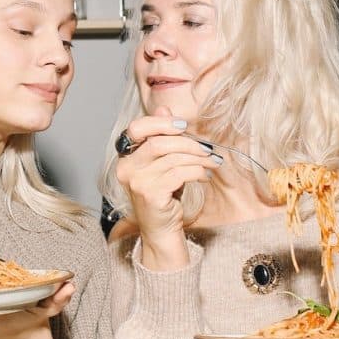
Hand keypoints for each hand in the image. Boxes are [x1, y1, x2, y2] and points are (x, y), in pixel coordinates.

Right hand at [115, 107, 220, 268]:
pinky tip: (205, 177)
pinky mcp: (150, 194)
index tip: (184, 125)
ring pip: (173, 158)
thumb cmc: (163, 194)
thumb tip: (165, 108)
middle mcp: (126, 168)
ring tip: (212, 163)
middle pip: (159, 142)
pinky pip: (179, 173)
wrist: (161, 230)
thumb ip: (162, 136)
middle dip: (189, 143)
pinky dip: (197, 172)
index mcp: (126, 156)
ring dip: (198, 159)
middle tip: (208, 149)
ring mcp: (137, 181)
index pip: (137, 128)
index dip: (161, 122)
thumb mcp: (163, 162)